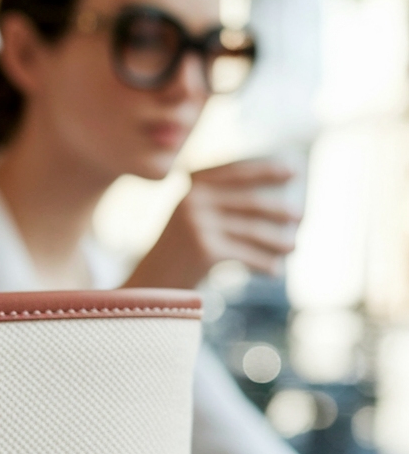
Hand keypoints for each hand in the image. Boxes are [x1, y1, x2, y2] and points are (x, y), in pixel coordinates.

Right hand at [126, 158, 301, 290]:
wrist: (151, 283)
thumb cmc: (179, 252)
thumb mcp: (193, 218)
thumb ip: (220, 203)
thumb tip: (275, 202)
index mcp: (192, 186)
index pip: (237, 171)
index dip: (267, 169)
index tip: (294, 170)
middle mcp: (194, 200)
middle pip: (249, 201)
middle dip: (279, 209)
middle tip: (301, 215)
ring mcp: (198, 224)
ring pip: (251, 230)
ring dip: (277, 239)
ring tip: (294, 245)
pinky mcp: (204, 249)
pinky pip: (245, 254)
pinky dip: (263, 263)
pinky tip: (276, 270)